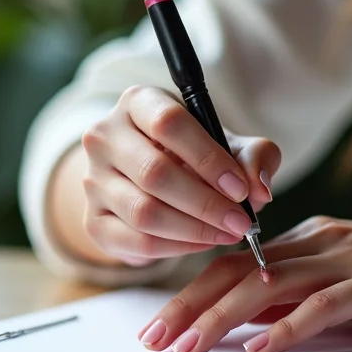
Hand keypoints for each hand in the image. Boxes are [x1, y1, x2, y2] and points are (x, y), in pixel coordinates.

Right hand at [79, 85, 280, 266]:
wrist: (153, 182)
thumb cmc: (196, 155)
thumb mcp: (229, 145)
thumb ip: (254, 157)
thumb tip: (259, 189)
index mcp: (137, 102)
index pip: (168, 123)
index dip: (208, 159)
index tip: (240, 189)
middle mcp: (104, 136)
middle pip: (154, 173)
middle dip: (206, 204)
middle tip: (241, 223)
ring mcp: (93, 180)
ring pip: (144, 212)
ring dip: (194, 229)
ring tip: (227, 233)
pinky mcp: (93, 221)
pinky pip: (137, 241)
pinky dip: (176, 248)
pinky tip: (202, 243)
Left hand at [136, 215, 351, 351]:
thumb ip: (302, 293)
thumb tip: (248, 321)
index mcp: (312, 240)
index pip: (234, 262)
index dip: (189, 293)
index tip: (156, 326)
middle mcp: (322, 242)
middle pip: (236, 271)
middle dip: (188, 307)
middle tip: (152, 341)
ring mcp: (351, 260)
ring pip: (268, 286)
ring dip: (222, 319)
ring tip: (188, 348)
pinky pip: (324, 305)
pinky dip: (288, 327)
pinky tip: (261, 348)